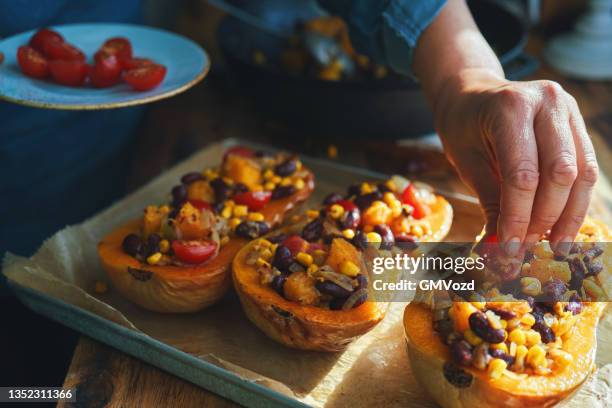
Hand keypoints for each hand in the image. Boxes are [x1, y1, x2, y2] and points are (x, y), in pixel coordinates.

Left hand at [433, 68, 598, 254]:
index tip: (510, 246)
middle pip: (560, 174)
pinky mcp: (576, 121)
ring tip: (555, 245)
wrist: (471, 93)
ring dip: (569, 214)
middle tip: (529, 247)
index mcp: (510, 108)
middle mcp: (546, 102)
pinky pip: (586, 167)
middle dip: (546, 218)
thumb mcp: (466, 162)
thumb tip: (502, 246)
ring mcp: (567, 108)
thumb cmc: (463, 127)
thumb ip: (490, 201)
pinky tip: (563, 224)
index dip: (519, 216)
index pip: (523, 174)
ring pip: (582, 173)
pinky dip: (576, 199)